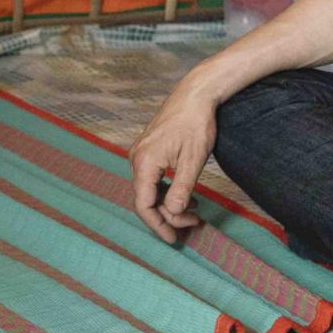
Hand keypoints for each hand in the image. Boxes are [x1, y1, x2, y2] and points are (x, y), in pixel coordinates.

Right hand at [128, 72, 222, 243]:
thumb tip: (173, 213)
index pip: (144, 205)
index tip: (175, 239)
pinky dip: (169, 190)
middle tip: (195, 223)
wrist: (195, 94)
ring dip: (171, 204)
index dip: (158, 225)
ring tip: (196, 210)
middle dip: (169, 216)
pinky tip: (188, 195)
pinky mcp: (149, 150)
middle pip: (147, 199)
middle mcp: (137, 159)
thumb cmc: (195, 123)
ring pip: (151, 190)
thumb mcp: (193, 159)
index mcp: (144, 162)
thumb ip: (181, 188)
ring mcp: (141, 154)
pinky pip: (154, 178)